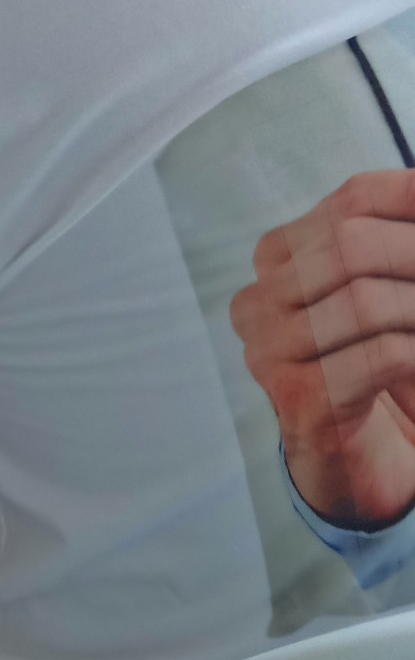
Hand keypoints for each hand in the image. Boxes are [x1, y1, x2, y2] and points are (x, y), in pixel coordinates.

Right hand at [231, 170, 414, 530]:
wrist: (364, 462)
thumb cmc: (379, 368)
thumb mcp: (385, 289)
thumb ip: (395, 239)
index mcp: (277, 258)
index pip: (353, 199)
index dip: (409, 197)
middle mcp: (259, 299)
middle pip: (351, 245)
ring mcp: (269, 351)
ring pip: (363, 301)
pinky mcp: (298, 399)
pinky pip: (376, 356)